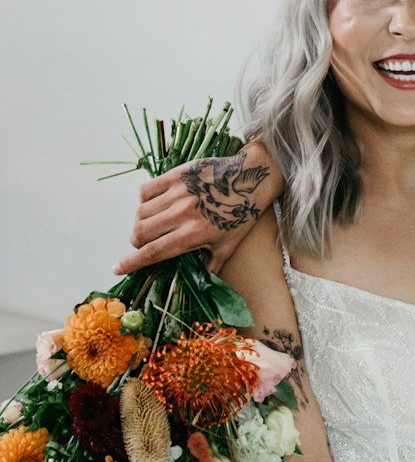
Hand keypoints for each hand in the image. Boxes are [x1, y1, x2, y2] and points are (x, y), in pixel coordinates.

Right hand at [113, 143, 279, 274]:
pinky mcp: (176, 174)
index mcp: (193, 235)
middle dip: (136, 242)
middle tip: (143, 243)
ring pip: (141, 212)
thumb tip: (199, 286)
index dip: (131, 262)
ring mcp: (178, 192)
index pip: (153, 252)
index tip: (117, 268)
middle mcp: (182, 214)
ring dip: (140, 222)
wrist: (251, 179)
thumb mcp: (228, 246)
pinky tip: (154, 204)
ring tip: (151, 224)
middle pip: (141, 232)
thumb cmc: (241, 215)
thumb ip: (210, 268)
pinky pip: (146, 189)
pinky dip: (144, 199)